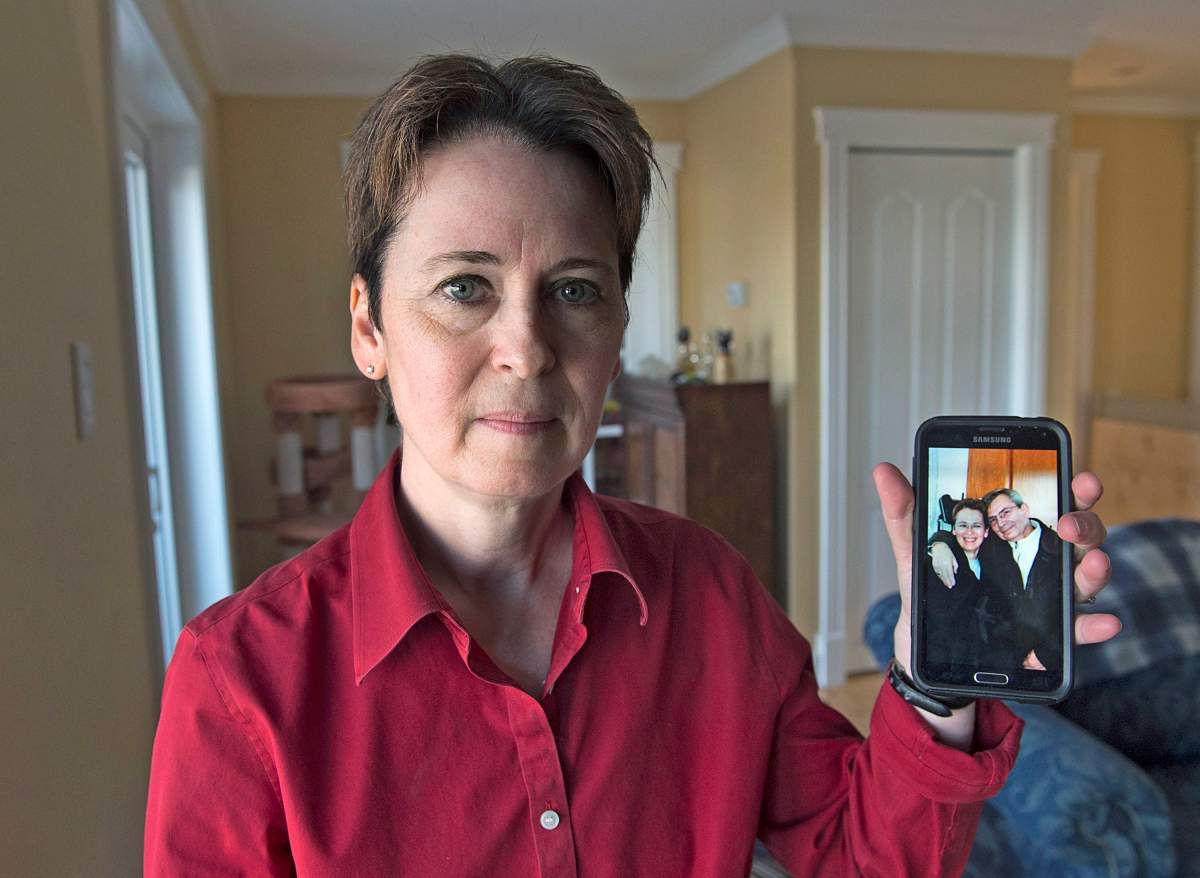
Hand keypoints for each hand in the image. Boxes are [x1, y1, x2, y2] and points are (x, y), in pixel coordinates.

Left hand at [874, 464, 1120, 744]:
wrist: (923, 653)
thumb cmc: (931, 592)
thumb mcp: (915, 552)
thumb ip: (905, 512)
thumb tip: (883, 471)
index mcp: (1015, 532)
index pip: (1053, 501)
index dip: (1073, 487)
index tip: (1079, 476)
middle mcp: (1041, 560)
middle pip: (1080, 535)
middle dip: (1085, 523)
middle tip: (1069, 524)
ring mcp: (1048, 598)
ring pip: (1086, 576)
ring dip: (1095, 568)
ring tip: (1091, 564)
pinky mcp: (1046, 637)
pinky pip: (1077, 630)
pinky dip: (1094, 625)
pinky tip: (1104, 622)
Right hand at [930, 543, 956, 587]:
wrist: (938, 547)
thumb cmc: (947, 552)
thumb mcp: (953, 558)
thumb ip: (955, 566)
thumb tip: (955, 572)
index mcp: (947, 563)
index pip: (950, 574)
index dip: (951, 579)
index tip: (953, 584)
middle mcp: (942, 565)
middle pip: (945, 576)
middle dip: (948, 581)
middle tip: (950, 586)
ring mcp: (937, 565)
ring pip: (941, 575)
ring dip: (944, 580)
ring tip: (947, 584)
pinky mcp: (934, 565)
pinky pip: (937, 573)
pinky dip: (940, 576)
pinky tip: (942, 579)